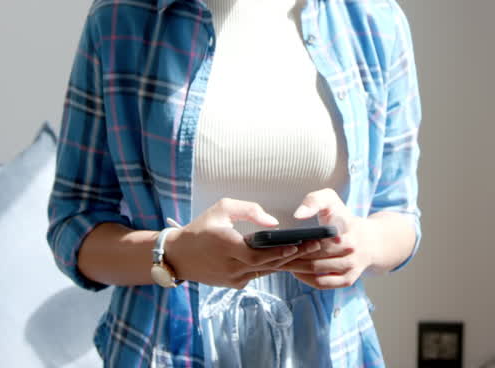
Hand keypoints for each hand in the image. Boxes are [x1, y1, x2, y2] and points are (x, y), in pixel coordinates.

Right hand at [164, 198, 301, 288]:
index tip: (297, 244)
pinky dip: (273, 267)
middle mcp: (230, 266)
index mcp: (226, 246)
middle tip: (316, 246)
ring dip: (287, 262)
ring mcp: (232, 279)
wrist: (179, 256)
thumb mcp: (222, 208)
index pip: (257, 254)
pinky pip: (258, 275)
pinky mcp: (234, 285)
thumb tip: (274, 223)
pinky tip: (291, 259)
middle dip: (293, 255)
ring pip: (265, 271)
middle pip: (267, 264)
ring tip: (310, 252)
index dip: (278, 252)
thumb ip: (249, 211)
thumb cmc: (201, 228)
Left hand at [276, 189, 380, 289]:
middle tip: (274, 252)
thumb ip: (314, 201)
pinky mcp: (349, 279)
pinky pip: (323, 283)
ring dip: (296, 267)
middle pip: (316, 253)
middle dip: (293, 253)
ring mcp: (352, 265)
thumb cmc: (342, 218)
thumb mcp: (331, 201)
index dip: (303, 238)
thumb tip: (298, 215)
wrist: (370, 241)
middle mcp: (352, 246)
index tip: (285, 238)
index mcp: (347, 225)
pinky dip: (306, 279)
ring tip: (280, 262)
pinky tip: (295, 272)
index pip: (323, 232)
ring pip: (318, 269)